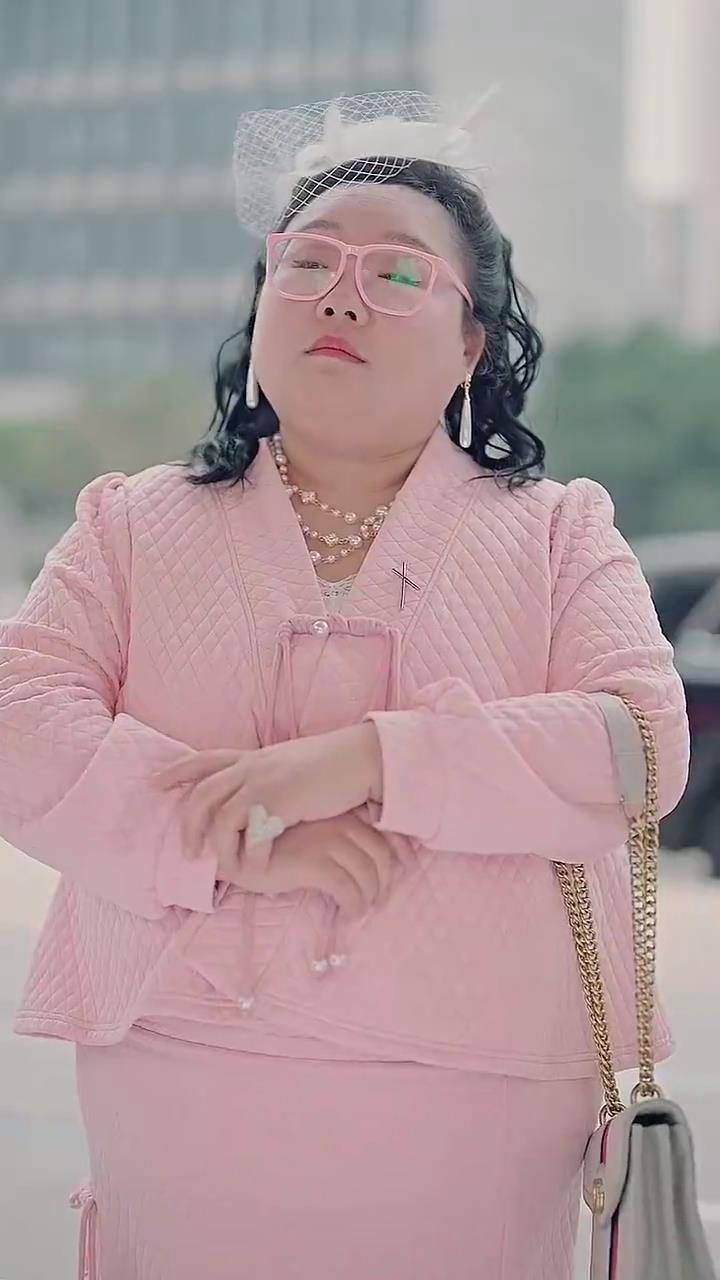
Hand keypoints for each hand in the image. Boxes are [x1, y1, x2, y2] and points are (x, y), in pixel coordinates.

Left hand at [157, 724, 383, 872]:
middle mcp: (253, 767)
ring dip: (217, 847)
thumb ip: (273, 777)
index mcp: (255, 758)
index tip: (155, 783)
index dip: (178, 770)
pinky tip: (259, 869)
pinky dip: (252, 856)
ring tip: (221, 868)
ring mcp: (264, 783)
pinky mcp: (280, 802)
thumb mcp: (294, 766)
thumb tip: (264, 793)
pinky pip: (252, 835)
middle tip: (187, 851)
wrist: (362, 759)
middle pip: (203, 794)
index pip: (206, 760)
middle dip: (187, 824)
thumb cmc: (336, 766)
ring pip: (221, 818)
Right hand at [223, 808, 412, 918]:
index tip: (405, 870)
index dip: (399, 854)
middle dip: (385, 883)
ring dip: (370, 898)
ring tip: (361, 910)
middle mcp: (337, 822)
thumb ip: (337, 839)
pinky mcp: (313, 863)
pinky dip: (354, 906)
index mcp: (339, 812)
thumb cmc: (273, 844)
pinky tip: (348, 914)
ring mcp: (326, 841)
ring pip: (368, 875)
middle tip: (379, 901)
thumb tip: (371, 860)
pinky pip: (348, 890)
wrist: (235, 848)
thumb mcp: (310, 835)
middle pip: (381, 856)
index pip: (383, 833)